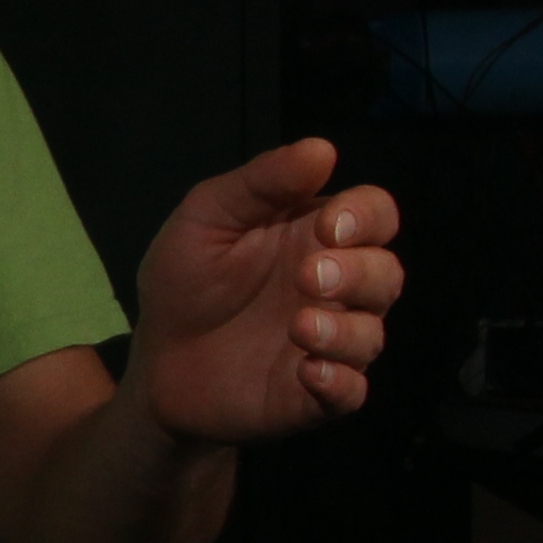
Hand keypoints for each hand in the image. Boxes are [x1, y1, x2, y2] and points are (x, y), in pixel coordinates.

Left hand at [122, 137, 401, 444]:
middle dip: (360, 273)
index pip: (375, 215)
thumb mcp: (205, 218)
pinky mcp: (315, 394)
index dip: (366, 217)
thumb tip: (322, 149)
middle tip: (309, 277)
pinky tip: (307, 371)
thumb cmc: (185, 282)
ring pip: (373, 334)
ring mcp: (329, 342)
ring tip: (300, 327)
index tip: (329, 227)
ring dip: (346, 330)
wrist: (156, 362)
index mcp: (315, 237)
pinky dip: (339, 382)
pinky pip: (351, 392)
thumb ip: (259, 183)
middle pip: (386, 273)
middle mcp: (337, 289)